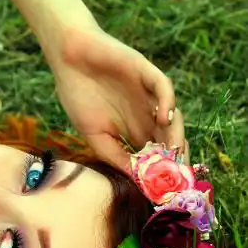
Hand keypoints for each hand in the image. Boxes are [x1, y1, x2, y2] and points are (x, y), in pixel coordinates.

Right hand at [51, 27, 186, 170]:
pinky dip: (168, 103)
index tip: (163, 187)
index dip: (161, 170)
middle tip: (177, 174)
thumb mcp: (94, 135)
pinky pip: (164, 88)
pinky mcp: (146, 73)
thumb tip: (136, 179)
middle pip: (169, 138)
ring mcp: (148, 95)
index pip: (155, 153)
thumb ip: (115, 156)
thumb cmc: (77, 96)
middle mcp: (145, 114)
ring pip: (172, 116)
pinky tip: (162, 118)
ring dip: (176, 135)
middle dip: (175, 157)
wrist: (69, 59)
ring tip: (173, 151)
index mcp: (133, 130)